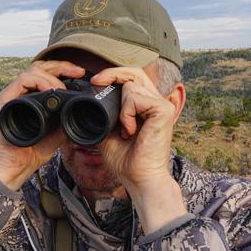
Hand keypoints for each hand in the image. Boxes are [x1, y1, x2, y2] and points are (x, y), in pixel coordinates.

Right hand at [0, 61, 85, 190]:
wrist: (15, 167)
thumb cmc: (32, 152)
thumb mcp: (57, 132)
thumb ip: (65, 118)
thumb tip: (83, 107)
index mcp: (32, 98)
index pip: (47, 73)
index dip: (64, 69)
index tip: (80, 73)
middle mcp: (20, 93)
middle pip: (40, 67)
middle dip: (61, 66)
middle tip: (78, 71)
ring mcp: (10, 95)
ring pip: (32, 70)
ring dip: (51, 75)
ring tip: (63, 88)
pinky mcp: (3, 100)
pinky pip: (22, 81)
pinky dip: (39, 82)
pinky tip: (52, 91)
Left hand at [92, 67, 187, 232]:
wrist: (138, 178)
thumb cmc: (127, 160)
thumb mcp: (107, 132)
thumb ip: (104, 115)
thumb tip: (87, 101)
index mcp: (145, 107)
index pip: (132, 78)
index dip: (114, 75)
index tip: (96, 82)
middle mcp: (156, 103)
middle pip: (135, 72)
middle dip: (113, 73)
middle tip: (96, 81)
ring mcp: (162, 105)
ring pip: (131, 85)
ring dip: (120, 108)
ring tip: (124, 130)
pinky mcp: (163, 110)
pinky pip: (135, 98)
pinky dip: (126, 114)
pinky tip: (130, 131)